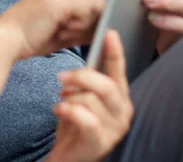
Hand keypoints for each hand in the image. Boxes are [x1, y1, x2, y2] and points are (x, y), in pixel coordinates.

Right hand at [0, 0, 112, 60]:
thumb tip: (107, 24)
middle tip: (103, 26)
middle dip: (102, 13)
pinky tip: (82, 32)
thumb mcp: (62, 30)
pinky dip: (90, 23)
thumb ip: (83, 24)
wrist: (7, 39)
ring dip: (93, 22)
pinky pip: (88, 8)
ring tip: (78, 34)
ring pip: (93, 3)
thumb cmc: (32, 38)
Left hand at [47, 30, 132, 161]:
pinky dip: (67, 110)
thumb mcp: (82, 95)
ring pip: (91, 100)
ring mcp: (115, 129)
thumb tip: (85, 50)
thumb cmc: (76, 120)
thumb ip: (88, 77)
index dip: (115, 52)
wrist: (69, 154)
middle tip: (61, 76)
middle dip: (80, 76)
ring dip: (70, 98)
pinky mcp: (101, 142)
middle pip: (106, 85)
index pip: (119, 71)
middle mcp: (123, 111)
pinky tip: (58, 110)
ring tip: (62, 102)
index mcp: (120, 96)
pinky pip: (84, 118)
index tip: (110, 32)